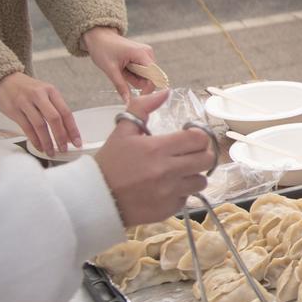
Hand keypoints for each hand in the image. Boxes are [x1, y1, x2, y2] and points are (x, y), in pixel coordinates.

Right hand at [0, 71, 79, 155]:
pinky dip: (34, 140)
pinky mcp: (14, 110)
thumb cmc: (25, 88)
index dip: (72, 129)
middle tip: (64, 149)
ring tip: (51, 151)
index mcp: (51, 90)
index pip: (66, 112)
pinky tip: (39, 146)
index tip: (77, 141)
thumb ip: (54, 108)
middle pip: (54, 118)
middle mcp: (39, 95)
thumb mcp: (44, 92)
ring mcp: (25, 102)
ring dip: (47, 141)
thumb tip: (66, 131)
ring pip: (40, 125)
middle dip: (61, 137)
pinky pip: (27, 128)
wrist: (2, 79)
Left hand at [83, 27, 158, 103]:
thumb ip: (121, 86)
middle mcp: (148, 53)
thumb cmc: (103, 49)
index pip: (154, 77)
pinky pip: (143, 71)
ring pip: (146, 76)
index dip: (148, 89)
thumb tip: (128, 102)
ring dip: (134, 78)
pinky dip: (134, 74)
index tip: (138, 97)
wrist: (99, 37)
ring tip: (121, 69)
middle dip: (137, 81)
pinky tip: (125, 67)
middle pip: (150, 77)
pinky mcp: (144, 56)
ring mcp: (147, 54)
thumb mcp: (110, 70)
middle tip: (121, 75)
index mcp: (142, 54)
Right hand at [93, 90, 213, 224]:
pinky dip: (181, 193)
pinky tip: (167, 188)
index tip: (190, 138)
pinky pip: (187, 198)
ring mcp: (169, 192)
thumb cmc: (110, 163)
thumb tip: (164, 92)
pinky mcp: (168, 209)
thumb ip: (142, 107)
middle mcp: (166, 171)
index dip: (198, 136)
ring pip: (201, 181)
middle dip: (201, 154)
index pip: (198, 139)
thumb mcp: (122, 131)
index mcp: (157, 148)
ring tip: (179, 172)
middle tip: (189, 154)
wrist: (94, 198)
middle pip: (206, 160)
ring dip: (193, 175)